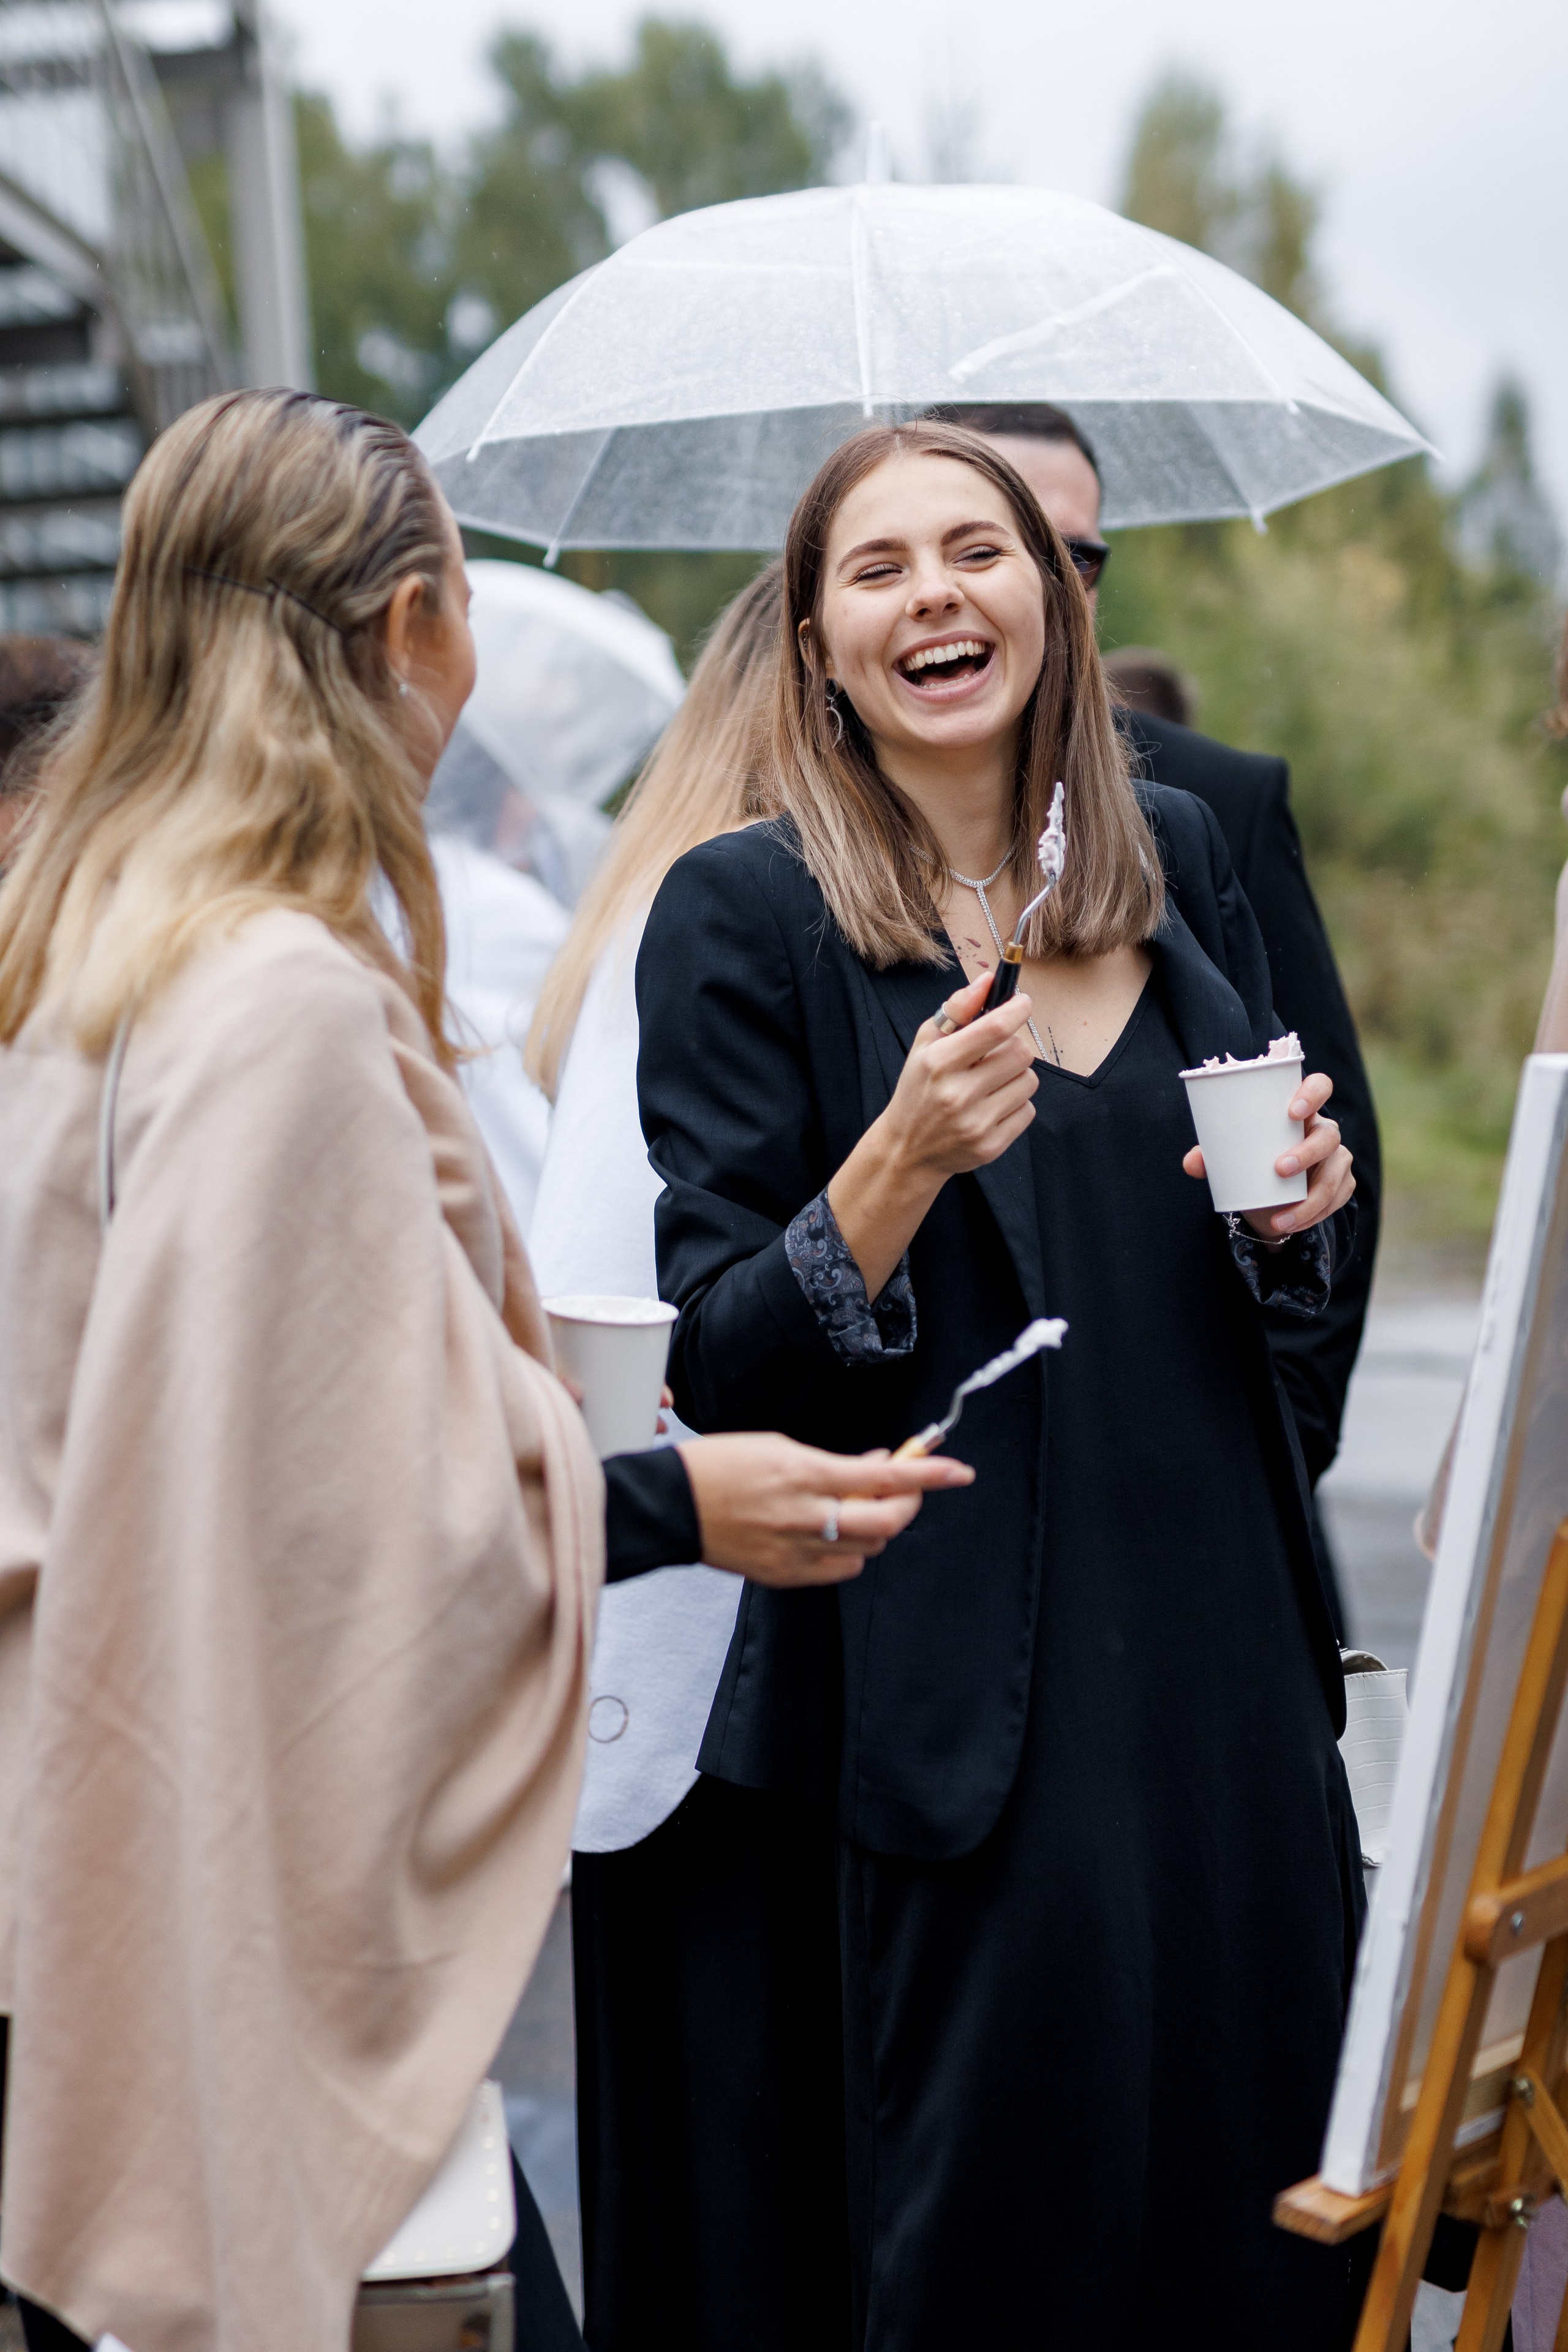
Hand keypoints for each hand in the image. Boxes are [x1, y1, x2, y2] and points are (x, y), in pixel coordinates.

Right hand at [676, 1433, 973, 1585]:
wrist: (672, 1506)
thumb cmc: (719, 1466)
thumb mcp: (780, 1448)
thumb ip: (833, 1464)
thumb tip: (876, 1468)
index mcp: (804, 1475)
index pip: (884, 1478)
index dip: (928, 1475)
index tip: (959, 1471)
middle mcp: (805, 1517)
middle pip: (886, 1525)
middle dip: (908, 1505)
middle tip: (906, 1487)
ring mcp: (795, 1552)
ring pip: (866, 1550)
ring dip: (874, 1527)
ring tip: (856, 1503)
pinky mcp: (783, 1576)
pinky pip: (837, 1569)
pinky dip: (846, 1549)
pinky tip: (830, 1529)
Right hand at [880, 970, 1038, 1184]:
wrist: (907, 1150)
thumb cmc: (919, 1088)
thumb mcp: (925, 1044)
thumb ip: (957, 1010)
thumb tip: (988, 981)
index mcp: (938, 1062)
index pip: (994, 1028)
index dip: (1017, 1009)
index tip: (1023, 1003)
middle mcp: (956, 1094)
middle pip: (1020, 1054)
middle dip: (1014, 1046)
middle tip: (997, 1053)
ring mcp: (975, 1123)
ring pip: (1028, 1081)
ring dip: (1016, 1076)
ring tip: (991, 1083)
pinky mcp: (991, 1146)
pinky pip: (1027, 1111)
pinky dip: (1015, 1104)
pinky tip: (991, 1106)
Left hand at [1182, 1070, 1355, 1239]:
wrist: (1267, 1198)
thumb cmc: (1251, 1161)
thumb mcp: (1230, 1157)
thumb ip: (1210, 1157)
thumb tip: (1192, 1163)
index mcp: (1299, 1111)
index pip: (1319, 1086)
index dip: (1313, 1092)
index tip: (1292, 1111)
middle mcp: (1323, 1130)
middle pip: (1328, 1134)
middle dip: (1307, 1152)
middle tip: (1279, 1169)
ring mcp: (1336, 1157)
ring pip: (1334, 1174)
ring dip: (1310, 1200)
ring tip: (1280, 1219)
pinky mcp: (1342, 1183)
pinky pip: (1336, 1198)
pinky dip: (1314, 1215)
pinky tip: (1292, 1224)